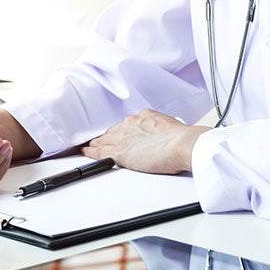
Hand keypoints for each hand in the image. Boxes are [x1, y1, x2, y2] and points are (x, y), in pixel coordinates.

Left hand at [82, 109, 210, 173]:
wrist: (183, 145)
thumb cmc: (183, 139)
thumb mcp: (170, 126)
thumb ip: (159, 129)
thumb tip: (160, 137)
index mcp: (143, 116)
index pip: (126, 125)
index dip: (120, 131)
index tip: (118, 135)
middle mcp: (130, 124)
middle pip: (112, 131)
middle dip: (107, 137)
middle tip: (99, 142)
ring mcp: (122, 138)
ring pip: (104, 140)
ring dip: (96, 144)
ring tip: (89, 147)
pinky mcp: (119, 152)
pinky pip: (99, 151)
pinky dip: (91, 152)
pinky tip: (86, 152)